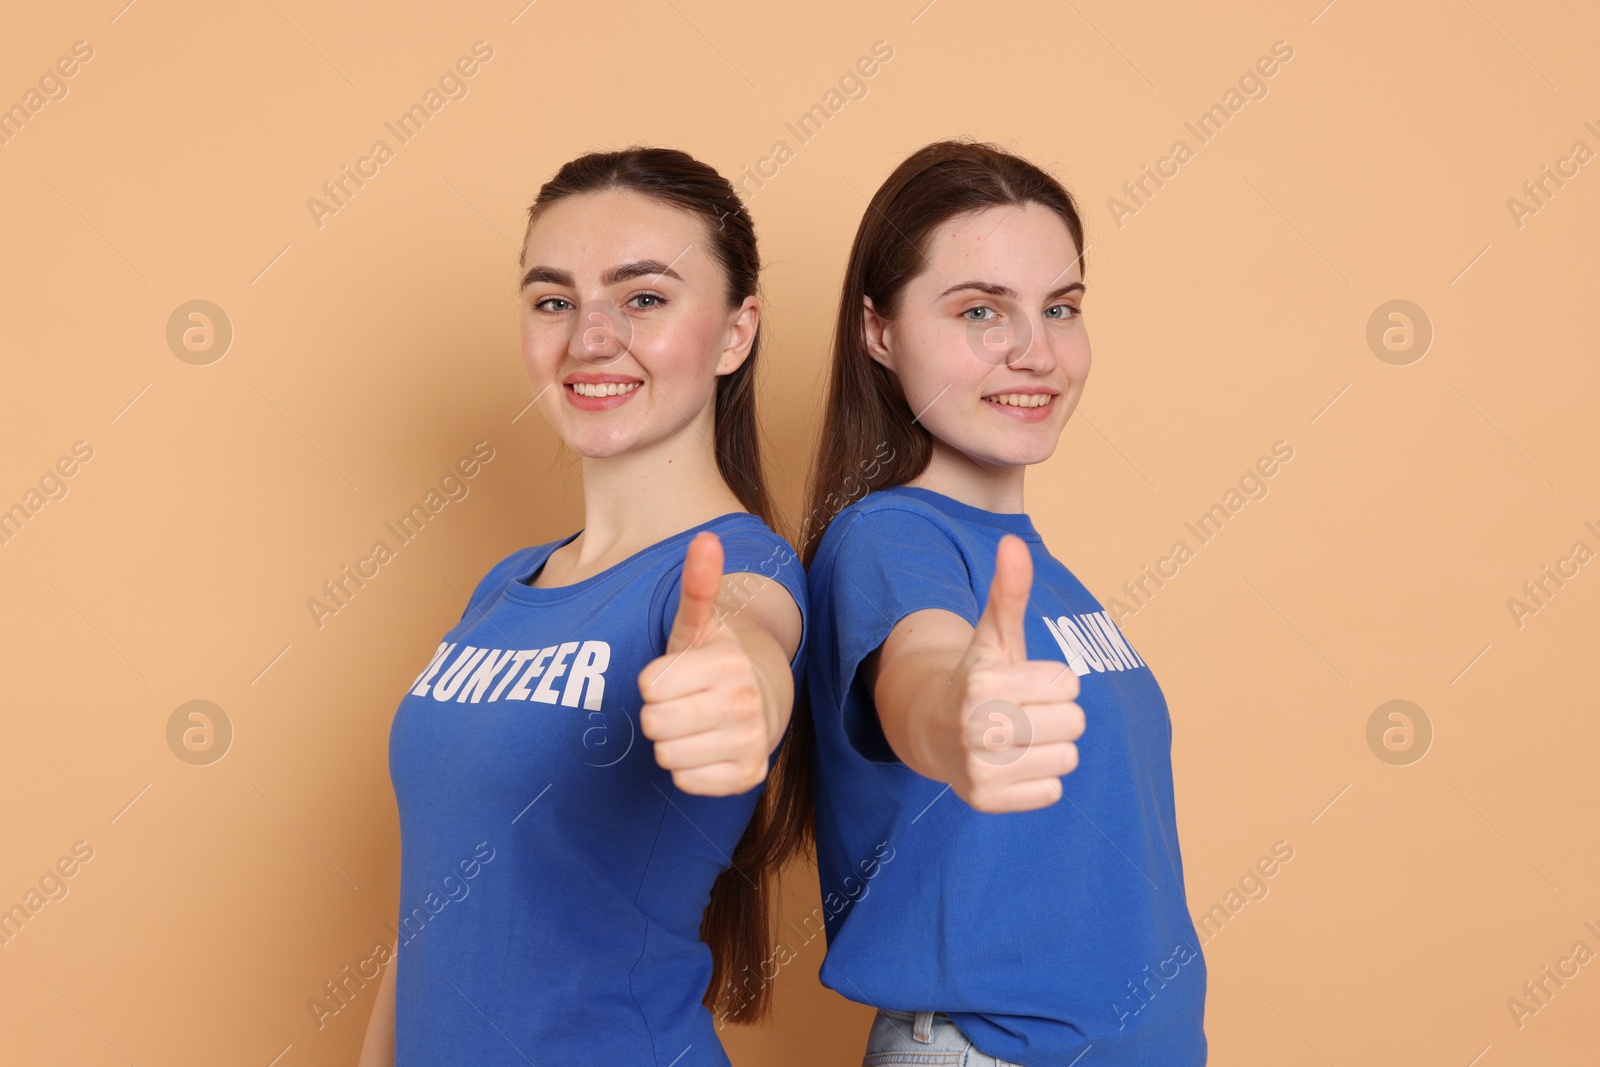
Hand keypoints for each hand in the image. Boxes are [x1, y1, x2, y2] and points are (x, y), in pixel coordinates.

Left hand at [638, 532, 771, 795]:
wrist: (760, 703)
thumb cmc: (714, 664)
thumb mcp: (699, 625)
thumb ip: (698, 585)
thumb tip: (705, 537)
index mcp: (729, 663)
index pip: (648, 686)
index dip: (654, 681)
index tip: (677, 676)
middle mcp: (745, 702)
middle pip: (654, 723)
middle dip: (659, 713)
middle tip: (683, 702)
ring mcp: (750, 742)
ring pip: (666, 755)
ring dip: (671, 743)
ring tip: (693, 725)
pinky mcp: (748, 777)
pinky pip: (686, 782)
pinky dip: (688, 770)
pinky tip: (705, 748)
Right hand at [938, 534, 1084, 812]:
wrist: (930, 729)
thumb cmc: (977, 677)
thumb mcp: (994, 634)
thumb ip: (1009, 591)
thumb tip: (1013, 542)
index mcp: (983, 683)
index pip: (1069, 685)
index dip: (1054, 681)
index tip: (1025, 683)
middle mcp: (977, 728)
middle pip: (1074, 723)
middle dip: (1057, 715)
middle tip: (1025, 712)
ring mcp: (980, 768)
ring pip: (1067, 758)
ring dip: (1051, 748)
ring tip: (1020, 738)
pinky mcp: (985, 800)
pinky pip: (1051, 792)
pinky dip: (1039, 780)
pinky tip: (1013, 764)